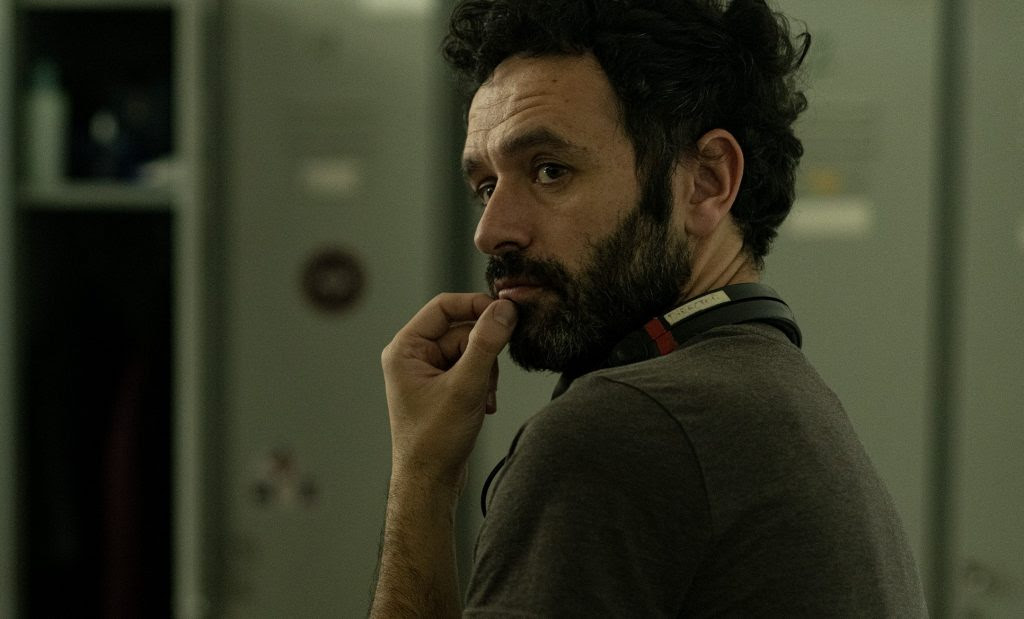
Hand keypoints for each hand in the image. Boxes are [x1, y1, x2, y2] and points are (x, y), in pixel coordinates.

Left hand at [381, 293, 517, 488]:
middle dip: (483, 352)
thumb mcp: (466, 386)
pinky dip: (483, 383)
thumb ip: (486, 344)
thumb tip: (504, 309)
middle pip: (461, 329)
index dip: (476, 305)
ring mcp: (427, 372)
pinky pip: (470, 368)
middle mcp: (412, 356)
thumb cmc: (436, 439)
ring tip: (484, 398)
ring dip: (486, 371)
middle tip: (490, 377)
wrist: (429, 482)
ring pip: (470, 350)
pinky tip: (484, 405)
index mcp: (405, 349)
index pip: (443, 306)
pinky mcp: (441, 387)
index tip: (506, 312)